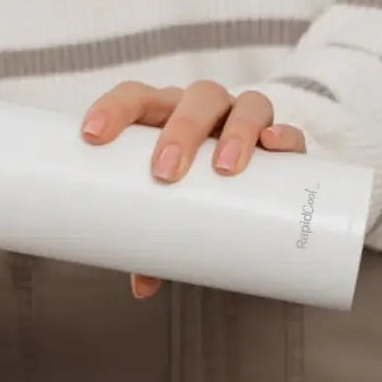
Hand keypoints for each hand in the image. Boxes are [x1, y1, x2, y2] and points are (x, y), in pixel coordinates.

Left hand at [80, 80, 305, 298]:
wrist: (245, 183)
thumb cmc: (189, 190)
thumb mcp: (169, 210)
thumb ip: (154, 242)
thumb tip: (142, 286)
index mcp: (165, 114)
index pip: (137, 96)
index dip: (114, 108)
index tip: (93, 136)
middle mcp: (205, 110)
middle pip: (195, 98)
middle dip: (179, 130)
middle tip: (165, 173)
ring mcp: (245, 121)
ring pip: (246, 104)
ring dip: (235, 131)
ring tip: (224, 169)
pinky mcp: (281, 142)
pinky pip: (288, 129)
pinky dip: (284, 134)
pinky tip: (275, 144)